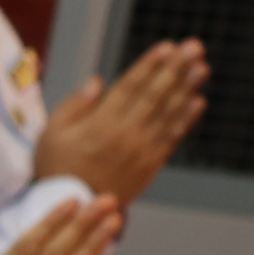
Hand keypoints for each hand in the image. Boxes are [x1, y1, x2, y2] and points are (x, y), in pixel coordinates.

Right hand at [32, 38, 205, 199]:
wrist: (76, 207)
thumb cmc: (58, 167)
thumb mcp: (51, 134)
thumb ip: (73, 105)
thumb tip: (98, 81)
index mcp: (100, 123)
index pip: (129, 87)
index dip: (149, 66)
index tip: (167, 47)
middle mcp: (125, 134)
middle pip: (155, 95)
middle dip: (176, 69)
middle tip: (194, 47)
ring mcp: (141, 150)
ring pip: (168, 113)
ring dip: (187, 88)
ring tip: (202, 67)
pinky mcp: (151, 164)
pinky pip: (172, 138)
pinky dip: (186, 119)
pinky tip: (198, 101)